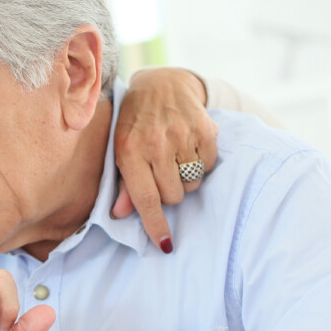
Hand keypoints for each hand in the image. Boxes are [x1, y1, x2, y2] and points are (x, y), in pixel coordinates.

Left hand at [113, 68, 218, 251]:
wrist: (161, 85)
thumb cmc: (135, 124)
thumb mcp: (121, 151)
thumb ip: (124, 184)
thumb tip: (120, 215)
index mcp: (129, 151)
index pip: (145, 198)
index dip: (155, 224)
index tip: (165, 244)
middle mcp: (155, 143)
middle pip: (173, 196)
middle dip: (169, 192)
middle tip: (163, 172)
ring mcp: (181, 135)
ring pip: (192, 184)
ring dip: (186, 178)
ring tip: (175, 157)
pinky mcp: (204, 128)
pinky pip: (209, 166)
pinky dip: (202, 163)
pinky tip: (189, 147)